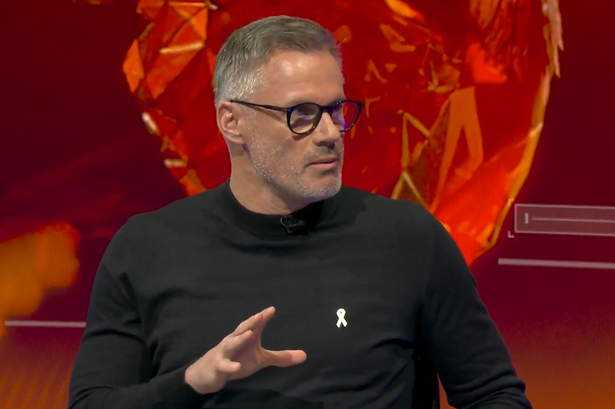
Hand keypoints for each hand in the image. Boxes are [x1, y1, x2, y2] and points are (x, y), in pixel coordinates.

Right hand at [184, 306, 306, 394]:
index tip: (272, 309)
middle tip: (260, 315)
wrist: (208, 372)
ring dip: (240, 339)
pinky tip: (236, 367)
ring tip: (250, 334)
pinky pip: (224, 366)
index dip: (263, 317)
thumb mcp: (260, 360)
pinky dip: (229, 366)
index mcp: (245, 337)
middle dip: (251, 322)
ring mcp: (225, 353)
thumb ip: (280, 357)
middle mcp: (234, 341)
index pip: (255, 325)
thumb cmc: (236, 359)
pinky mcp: (218, 367)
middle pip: (242, 330)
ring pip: (231, 344)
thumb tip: (305, 356)